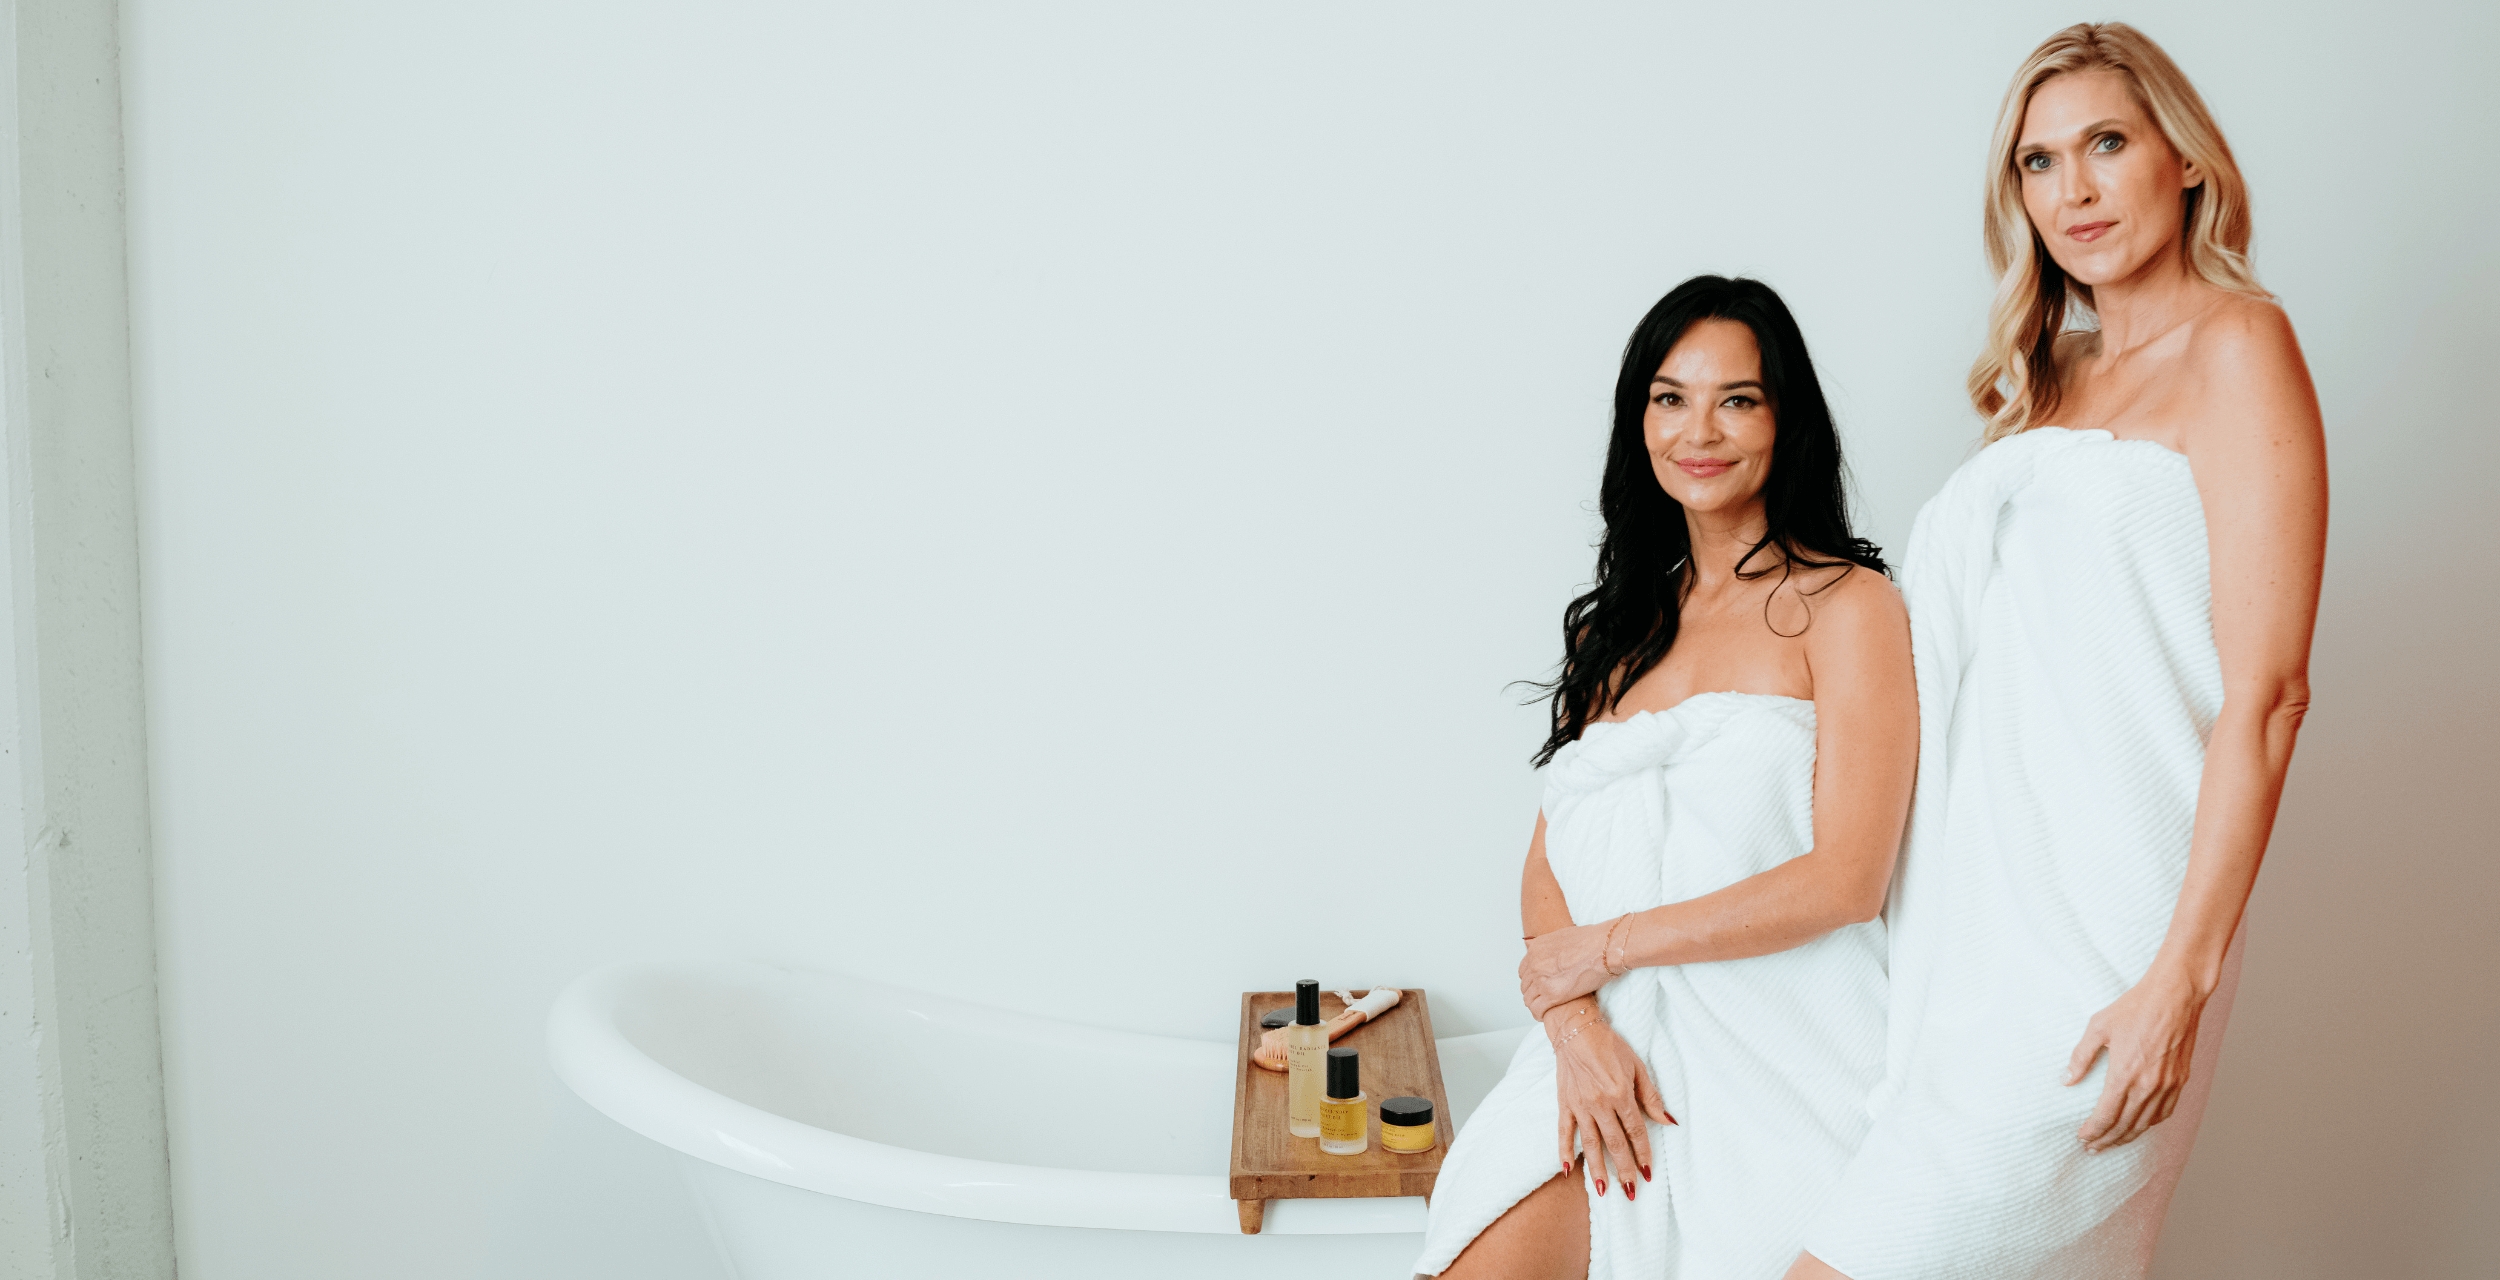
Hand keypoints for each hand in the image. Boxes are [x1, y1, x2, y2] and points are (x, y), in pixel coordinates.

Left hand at [1519, 918, 1617, 1019]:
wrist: (1604, 948)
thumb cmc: (1592, 941)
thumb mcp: (1563, 936)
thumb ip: (1551, 946)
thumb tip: (1551, 951)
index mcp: (1536, 949)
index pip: (1524, 970)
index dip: (1532, 980)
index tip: (1539, 985)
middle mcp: (1535, 964)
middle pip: (1525, 986)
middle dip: (1534, 992)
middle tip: (1544, 998)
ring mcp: (1542, 980)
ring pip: (1529, 999)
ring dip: (1536, 1004)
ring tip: (1546, 1008)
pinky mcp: (1553, 995)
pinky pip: (1537, 1009)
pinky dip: (1539, 1014)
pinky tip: (1546, 1015)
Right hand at [1550, 1009, 1673, 1199]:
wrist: (1576, 1029)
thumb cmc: (1609, 1045)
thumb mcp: (1638, 1066)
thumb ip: (1652, 1097)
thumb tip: (1669, 1120)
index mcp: (1620, 1094)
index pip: (1635, 1132)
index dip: (1643, 1154)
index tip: (1648, 1172)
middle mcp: (1599, 1104)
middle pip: (1615, 1144)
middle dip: (1624, 1170)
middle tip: (1631, 1191)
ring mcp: (1580, 1106)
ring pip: (1590, 1144)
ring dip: (1598, 1169)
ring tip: (1605, 1190)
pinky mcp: (1564, 1104)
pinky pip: (1564, 1132)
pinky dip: (1564, 1152)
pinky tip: (1567, 1171)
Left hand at [2065, 970, 2208, 1152]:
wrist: (2175, 996)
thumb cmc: (2135, 1008)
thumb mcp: (2098, 1027)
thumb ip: (2081, 1057)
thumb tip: (2067, 1080)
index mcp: (2124, 1074)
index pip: (2106, 1116)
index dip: (2092, 1131)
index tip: (2082, 1138)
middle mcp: (2148, 1085)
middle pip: (2125, 1125)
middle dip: (2106, 1140)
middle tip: (2092, 1148)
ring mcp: (2167, 1085)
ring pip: (2146, 1123)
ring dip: (2127, 1136)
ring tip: (2112, 1142)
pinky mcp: (2181, 1080)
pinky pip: (2165, 1112)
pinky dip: (2150, 1124)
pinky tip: (2140, 1126)